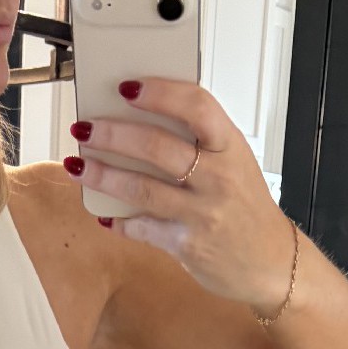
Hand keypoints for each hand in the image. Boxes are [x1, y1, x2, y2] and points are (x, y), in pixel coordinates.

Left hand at [64, 77, 295, 315]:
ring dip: (104, 176)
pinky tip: (105, 215)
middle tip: (85, 128)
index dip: (160, 93)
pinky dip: (120, 221)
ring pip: (142, 188)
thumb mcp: (235, 162)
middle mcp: (217, 177)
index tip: (128, 87)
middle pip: (158, 147)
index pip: (196, 106)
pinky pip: (143, 228)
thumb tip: (146, 120)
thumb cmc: (246, 207)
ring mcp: (201, 213)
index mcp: (230, 146)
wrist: (269, 260)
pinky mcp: (187, 245)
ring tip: (78, 165)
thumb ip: (200, 142)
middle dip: (113, 135)